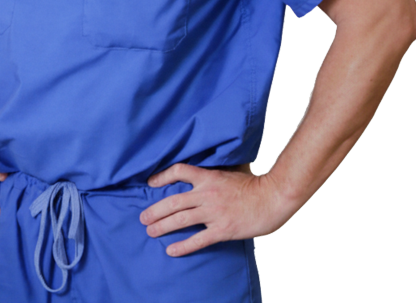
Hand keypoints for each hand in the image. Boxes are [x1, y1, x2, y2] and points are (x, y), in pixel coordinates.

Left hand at [139, 163, 293, 256]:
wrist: (272, 198)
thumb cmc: (254, 184)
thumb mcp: (232, 170)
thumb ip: (217, 170)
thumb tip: (207, 165)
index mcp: (209, 176)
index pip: (180, 171)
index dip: (163, 176)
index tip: (151, 182)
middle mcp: (208, 193)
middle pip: (174, 201)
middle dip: (155, 210)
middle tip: (143, 217)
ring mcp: (214, 212)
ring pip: (181, 220)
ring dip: (162, 226)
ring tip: (150, 231)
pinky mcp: (222, 230)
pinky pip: (198, 239)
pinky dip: (182, 246)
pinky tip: (171, 250)